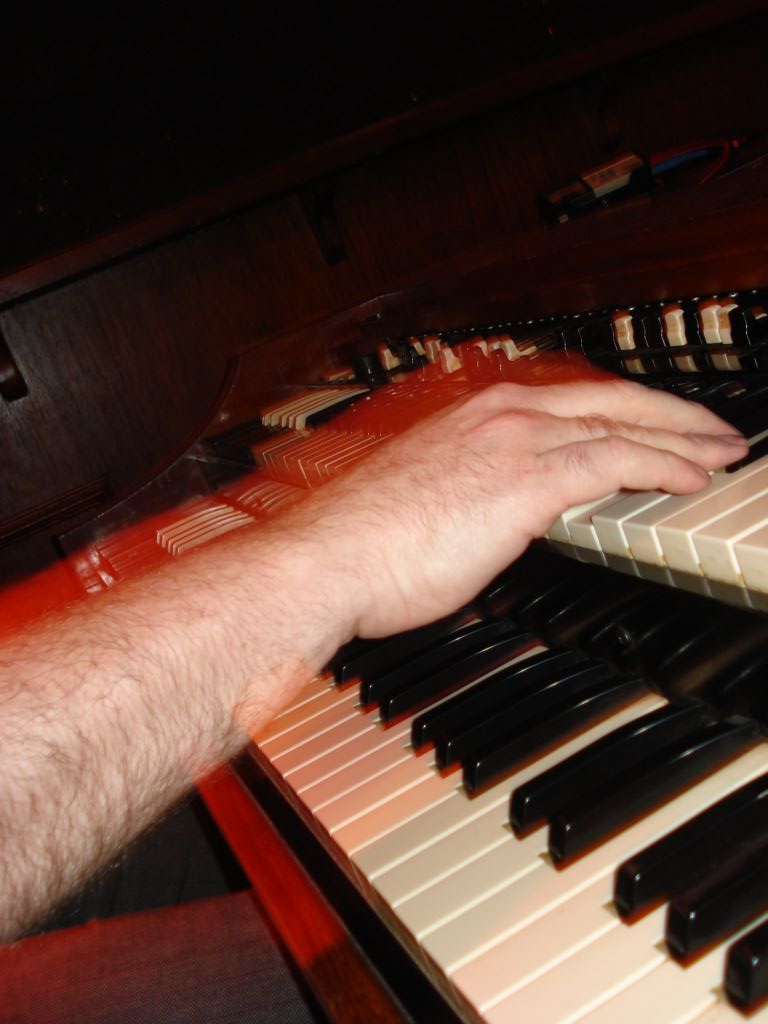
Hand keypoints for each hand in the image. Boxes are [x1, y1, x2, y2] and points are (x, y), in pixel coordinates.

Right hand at [300, 377, 746, 638]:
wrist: (325, 560)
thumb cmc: (360, 543)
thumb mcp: (425, 499)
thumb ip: (473, 492)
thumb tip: (497, 511)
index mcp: (473, 414)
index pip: (570, 400)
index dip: (624, 409)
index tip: (654, 421)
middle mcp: (498, 413)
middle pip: (609, 398)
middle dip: (672, 412)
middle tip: (714, 427)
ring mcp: (513, 441)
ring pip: (622, 423)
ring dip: (683, 437)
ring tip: (723, 450)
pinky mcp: (524, 481)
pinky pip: (615, 462)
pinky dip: (663, 466)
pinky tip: (692, 476)